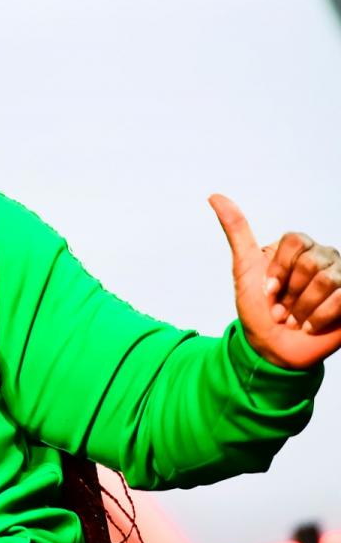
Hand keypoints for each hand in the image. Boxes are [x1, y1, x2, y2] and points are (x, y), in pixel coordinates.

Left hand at [210, 194, 340, 369]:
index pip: (294, 242)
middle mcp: (323, 258)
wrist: (272, 347)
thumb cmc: (258, 309)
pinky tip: (309, 326)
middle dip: (289, 293)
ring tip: (294, 319)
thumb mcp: (243, 268)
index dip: (277, 270)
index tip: (266, 291)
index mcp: (298, 247)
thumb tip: (215, 195)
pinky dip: (320, 317)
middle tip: (280, 309)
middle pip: (310, 263)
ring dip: (303, 307)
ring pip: (327, 280)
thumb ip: (236, 231)